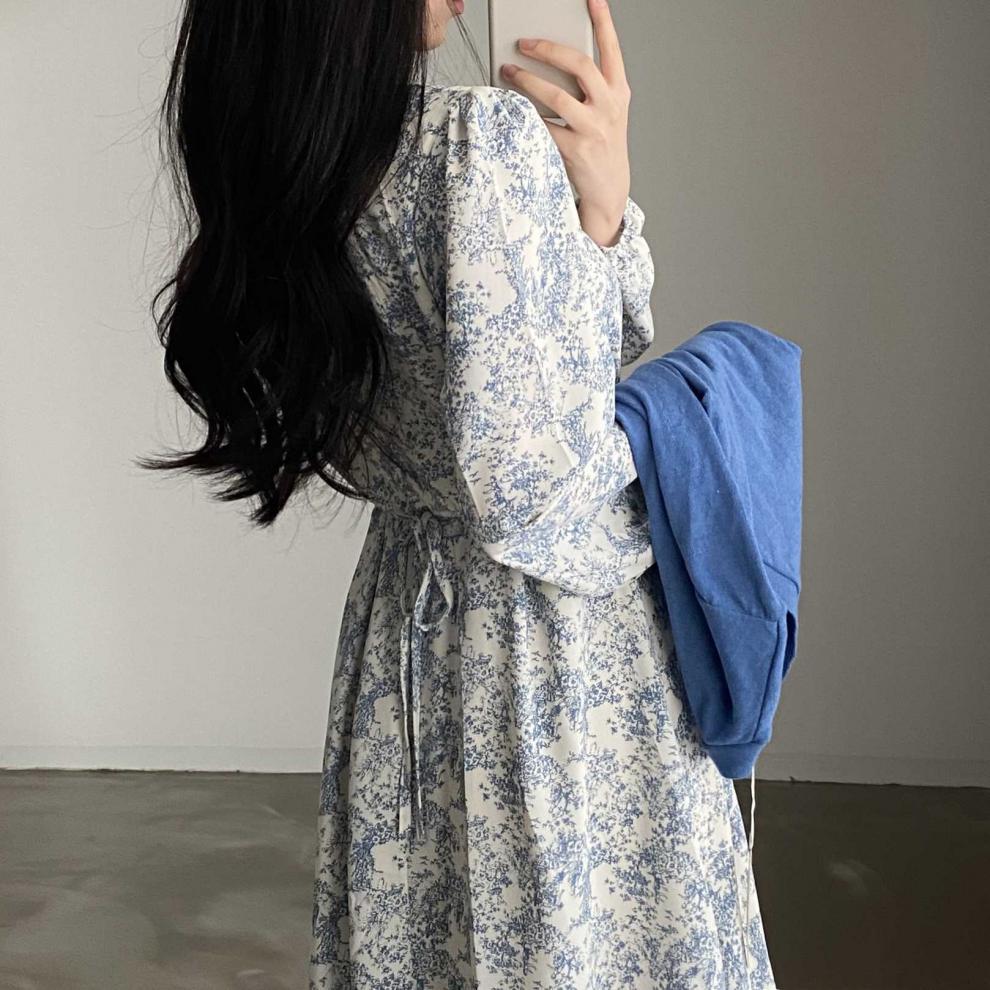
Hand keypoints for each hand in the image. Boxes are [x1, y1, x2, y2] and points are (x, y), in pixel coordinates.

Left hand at [500, 0, 631, 247]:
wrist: (609, 188)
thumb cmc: (601, 142)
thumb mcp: (606, 110)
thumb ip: (589, 86)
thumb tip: (549, 59)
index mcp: (618, 91)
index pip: (611, 49)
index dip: (603, 21)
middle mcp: (609, 107)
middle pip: (580, 65)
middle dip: (549, 50)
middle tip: (524, 42)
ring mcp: (593, 129)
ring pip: (557, 96)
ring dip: (528, 81)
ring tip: (508, 71)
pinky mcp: (576, 151)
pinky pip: (545, 126)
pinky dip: (527, 115)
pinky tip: (513, 106)